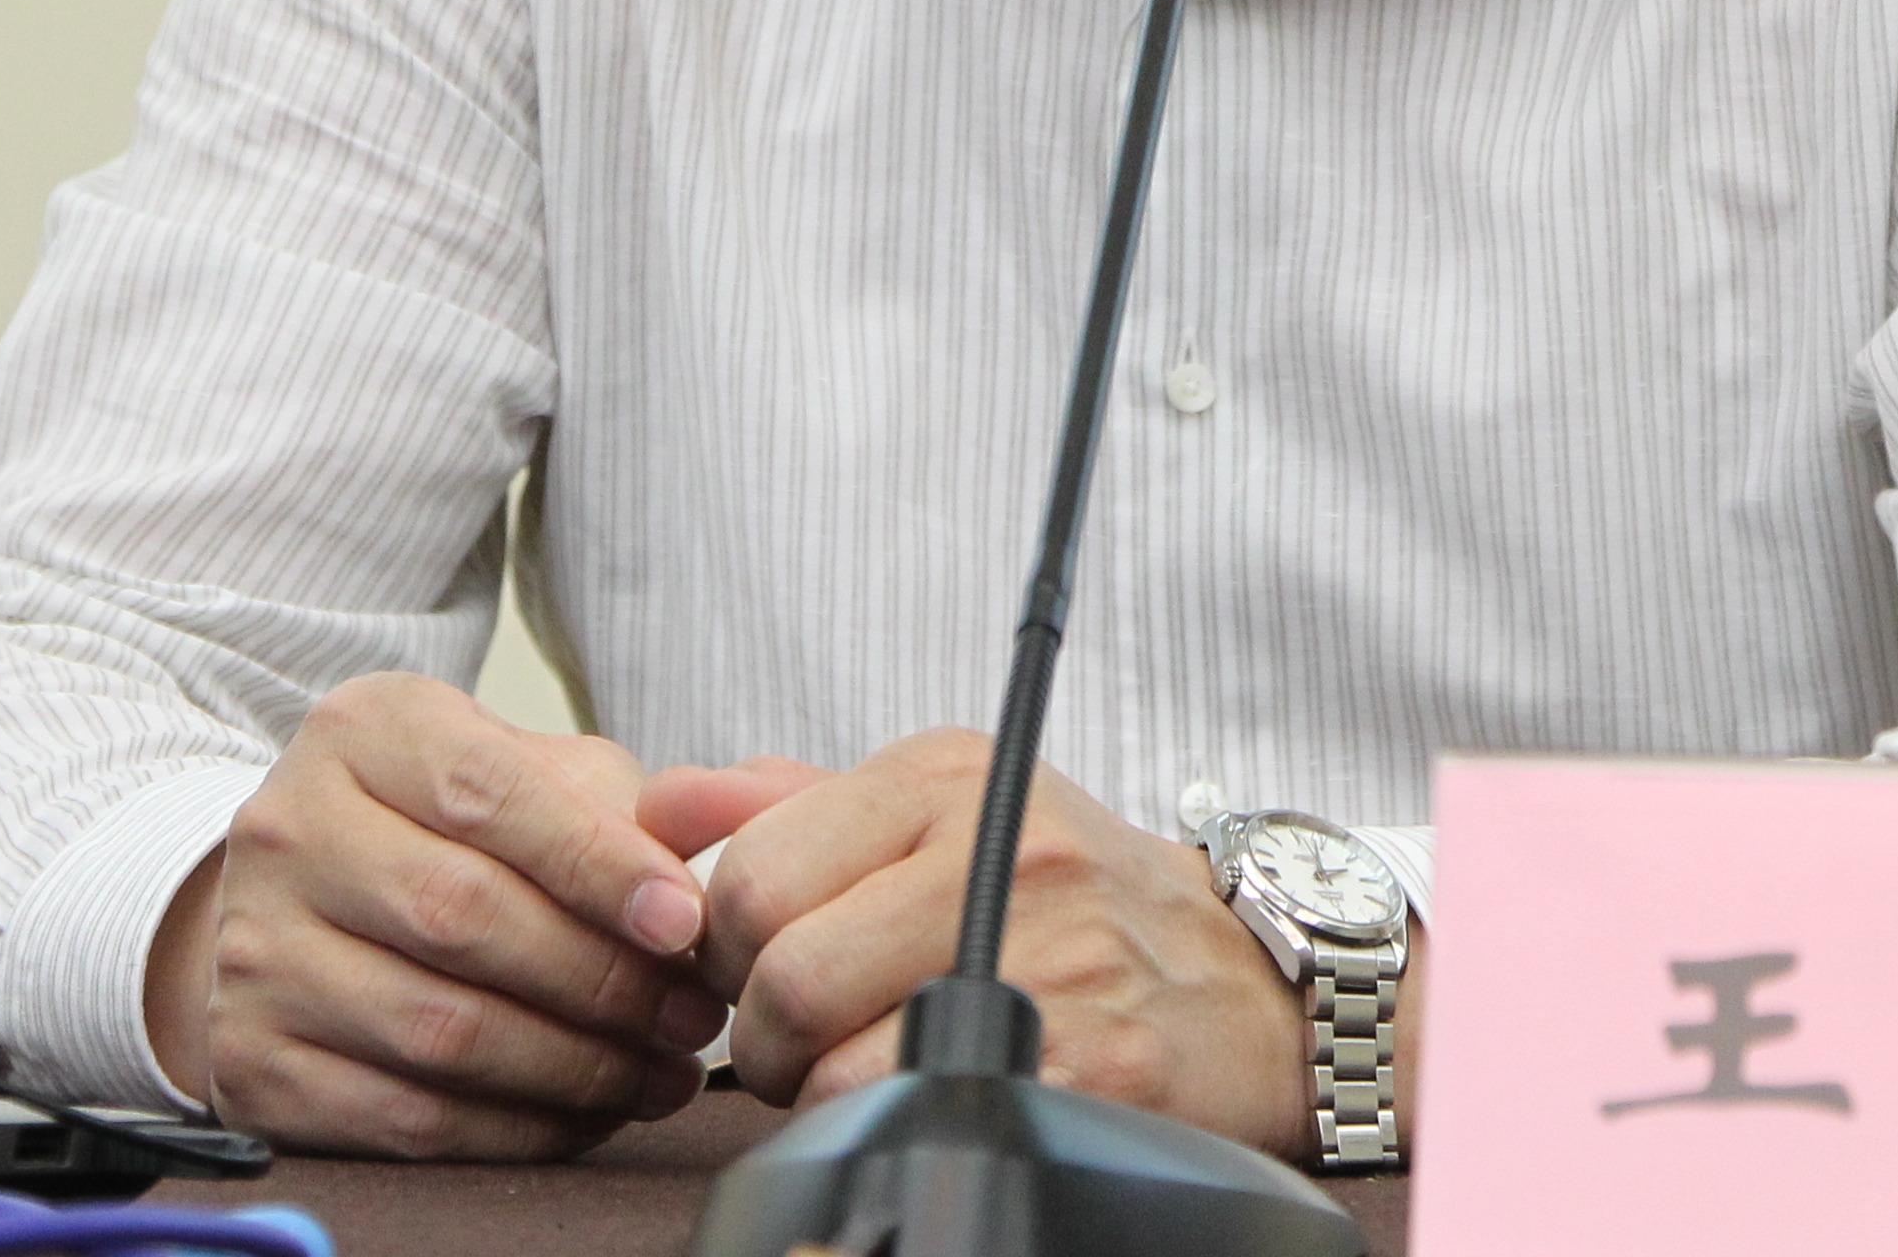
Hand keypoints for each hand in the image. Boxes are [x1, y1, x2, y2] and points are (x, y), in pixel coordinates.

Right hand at [147, 672, 724, 1156]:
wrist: (305, 906)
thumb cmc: (451, 832)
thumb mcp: (531, 776)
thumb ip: (629, 801)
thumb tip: (724, 830)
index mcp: (362, 732)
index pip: (487, 795)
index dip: (596, 864)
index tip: (685, 921)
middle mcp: (288, 830)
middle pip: (462, 916)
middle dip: (603, 979)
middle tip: (690, 1016)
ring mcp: (257, 949)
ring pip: (439, 1029)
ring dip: (575, 1066)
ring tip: (657, 1071)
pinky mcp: (253, 1058)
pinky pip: (407, 1115)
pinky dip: (516, 1127)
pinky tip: (584, 1113)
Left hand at [640, 729, 1308, 1157]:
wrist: (1241, 987)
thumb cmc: (1066, 898)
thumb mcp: (939, 806)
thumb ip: (788, 800)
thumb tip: (656, 809)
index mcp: (943, 773)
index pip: (751, 872)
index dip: (726, 949)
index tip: (758, 969)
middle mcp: (999, 847)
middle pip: (786, 973)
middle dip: (766, 1034)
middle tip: (800, 1042)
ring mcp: (1051, 955)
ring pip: (839, 1062)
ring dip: (825, 1093)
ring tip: (868, 1069)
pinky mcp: (1089, 1059)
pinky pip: (920, 1115)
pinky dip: (896, 1123)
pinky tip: (930, 1094)